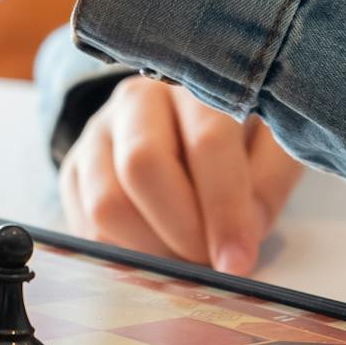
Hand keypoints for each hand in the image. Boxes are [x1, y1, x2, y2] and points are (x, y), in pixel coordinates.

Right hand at [60, 77, 301, 273]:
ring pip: (106, 204)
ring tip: (184, 256)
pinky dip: (126, 255)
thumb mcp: (271, 146)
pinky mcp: (74, 171)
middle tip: (209, 259)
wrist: (182, 123)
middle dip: (182, 230)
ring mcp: (96, 135)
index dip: (224, 209)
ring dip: (151, 249)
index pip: (206, 142)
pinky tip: (158, 250)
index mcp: (194, 84)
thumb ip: (268, 184)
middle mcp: (137, 101)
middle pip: (142, 166)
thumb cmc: (237, 136)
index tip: (238, 260)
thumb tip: (242, 233)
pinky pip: (87, 228)